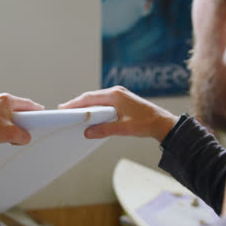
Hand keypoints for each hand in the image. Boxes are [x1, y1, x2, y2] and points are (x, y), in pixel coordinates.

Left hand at [0, 91, 43, 144]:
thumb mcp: (11, 135)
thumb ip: (23, 136)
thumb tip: (24, 137)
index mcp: (5, 99)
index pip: (26, 104)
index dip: (35, 109)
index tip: (40, 112)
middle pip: (12, 107)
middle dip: (17, 118)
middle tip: (20, 128)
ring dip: (3, 121)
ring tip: (2, 133)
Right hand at [58, 86, 178, 141]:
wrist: (162, 123)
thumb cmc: (146, 124)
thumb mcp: (124, 128)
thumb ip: (104, 130)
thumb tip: (87, 133)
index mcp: (115, 95)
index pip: (89, 98)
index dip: (75, 103)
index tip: (63, 108)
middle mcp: (116, 92)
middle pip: (91, 97)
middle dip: (77, 104)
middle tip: (63, 110)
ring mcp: (119, 95)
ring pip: (97, 99)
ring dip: (85, 106)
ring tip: (73, 112)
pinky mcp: (122, 101)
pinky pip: (103, 102)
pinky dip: (94, 107)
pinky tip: (89, 114)